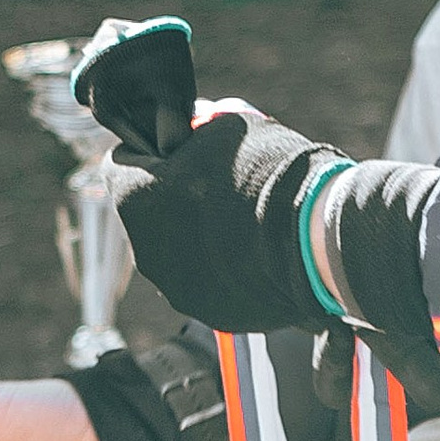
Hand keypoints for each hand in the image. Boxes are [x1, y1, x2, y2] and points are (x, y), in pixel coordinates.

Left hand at [109, 107, 345, 333]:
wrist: (318, 236)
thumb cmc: (269, 174)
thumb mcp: (229, 127)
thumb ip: (198, 131)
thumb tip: (196, 129)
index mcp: (134, 197)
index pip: (121, 165)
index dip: (151, 153)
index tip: (180, 152)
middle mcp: (144, 249)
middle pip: (148, 215)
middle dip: (174, 200)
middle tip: (220, 189)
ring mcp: (176, 287)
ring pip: (176, 253)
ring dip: (198, 238)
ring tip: (245, 225)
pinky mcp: (210, 313)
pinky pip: (207, 284)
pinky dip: (223, 270)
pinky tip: (256, 254)